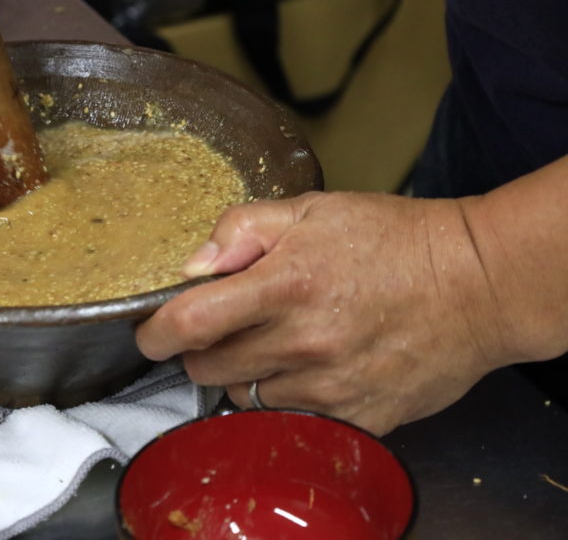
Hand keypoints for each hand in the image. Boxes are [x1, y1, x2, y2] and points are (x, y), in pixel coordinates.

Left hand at [135, 191, 517, 434]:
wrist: (479, 283)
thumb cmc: (393, 239)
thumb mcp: (313, 209)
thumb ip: (242, 230)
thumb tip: (192, 266)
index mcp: (285, 284)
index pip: (189, 323)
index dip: (155, 332)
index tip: (150, 332)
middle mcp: (303, 342)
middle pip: (208, 368)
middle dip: (201, 350)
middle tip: (225, 327)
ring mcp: (331, 387)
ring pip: (246, 397)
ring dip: (246, 374)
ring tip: (278, 342)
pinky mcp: (359, 418)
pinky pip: (293, 418)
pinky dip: (288, 398)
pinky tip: (311, 368)